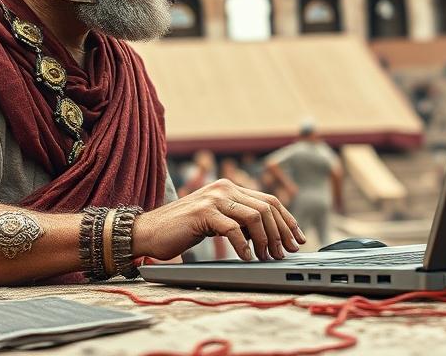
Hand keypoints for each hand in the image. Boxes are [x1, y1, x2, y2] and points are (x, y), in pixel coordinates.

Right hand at [133, 179, 305, 261]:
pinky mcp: (203, 212)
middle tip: (285, 253)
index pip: (269, 200)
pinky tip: (247, 258)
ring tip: (267, 258)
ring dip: (266, 240)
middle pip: (267, 207)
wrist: (148, 230)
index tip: (297, 239)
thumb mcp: (216, 220)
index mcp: (229, 188)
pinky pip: (233, 228)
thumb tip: (268, 236)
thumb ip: (238, 220)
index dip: (287, 220)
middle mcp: (224, 188)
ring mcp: (214, 198)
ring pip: (255, 216)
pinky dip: (244, 246)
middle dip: (281, 232)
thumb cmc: (182, 229)